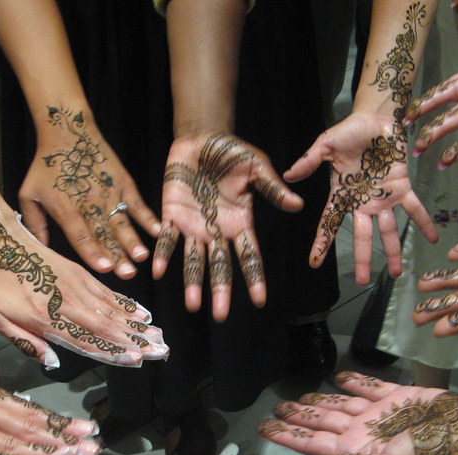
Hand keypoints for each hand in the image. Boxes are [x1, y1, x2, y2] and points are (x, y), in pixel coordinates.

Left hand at [0, 203, 168, 366]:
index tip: (136, 359)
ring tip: (159, 335)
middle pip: (107, 326)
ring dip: (137, 325)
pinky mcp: (81, 273)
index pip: (85, 340)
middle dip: (136, 340)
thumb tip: (53, 362)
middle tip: (161, 350)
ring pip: (112, 310)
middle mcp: (67, 303)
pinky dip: (127, 304)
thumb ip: (26, 342)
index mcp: (46, 319)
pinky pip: (107, 293)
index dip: (112, 351)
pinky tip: (142, 313)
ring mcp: (77, 287)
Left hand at [19, 107, 161, 278]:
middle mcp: (89, 203)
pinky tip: (157, 231)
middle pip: (104, 233)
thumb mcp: (29, 193)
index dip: (92, 251)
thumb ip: (34, 223)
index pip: (79, 234)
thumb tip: (39, 248)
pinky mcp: (122, 183)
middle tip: (127, 273)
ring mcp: (108, 193)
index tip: (103, 268)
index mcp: (65, 207)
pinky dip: (147, 217)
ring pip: (121, 222)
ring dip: (133, 241)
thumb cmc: (47, 166)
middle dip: (116, 255)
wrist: (68, 132)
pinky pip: (137, 203)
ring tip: (142, 257)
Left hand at [153, 132, 303, 320]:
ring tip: (193, 306)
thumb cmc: (230, 151)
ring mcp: (193, 226)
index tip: (259, 300)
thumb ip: (272, 187)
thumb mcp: (256, 165)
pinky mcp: (171, 215)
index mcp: (240, 222)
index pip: (249, 256)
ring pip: (194, 260)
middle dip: (220, 291)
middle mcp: (217, 231)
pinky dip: (163, 254)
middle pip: (221, 266)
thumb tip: (297, 205)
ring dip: (192, 283)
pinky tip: (160, 271)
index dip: (254, 278)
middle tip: (220, 315)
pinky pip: (167, 239)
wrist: (200, 137)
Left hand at [257, 372, 457, 454]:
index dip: (286, 435)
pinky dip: (353, 381)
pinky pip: (369, 386)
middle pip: (319, 422)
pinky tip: (338, 378)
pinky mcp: (397, 396)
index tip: (263, 427)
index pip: (310, 442)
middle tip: (275, 408)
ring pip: (339, 404)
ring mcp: (378, 414)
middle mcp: (361, 432)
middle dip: (297, 417)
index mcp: (354, 450)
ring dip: (319, 401)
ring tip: (298, 396)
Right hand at [284, 111, 436, 280]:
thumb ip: (308, 160)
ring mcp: (384, 198)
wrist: (375, 118)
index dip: (322, 242)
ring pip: (389, 229)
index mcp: (343, 195)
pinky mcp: (402, 187)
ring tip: (397, 272)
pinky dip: (423, 222)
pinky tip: (432, 238)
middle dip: (364, 257)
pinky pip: (414, 208)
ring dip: (394, 250)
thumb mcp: (325, 144)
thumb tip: (287, 175)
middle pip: (363, 235)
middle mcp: (364, 203)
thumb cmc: (349, 132)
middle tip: (363, 281)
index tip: (314, 262)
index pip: (330, 223)